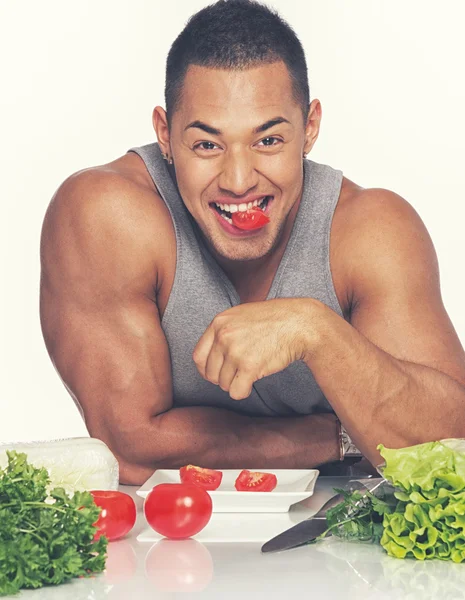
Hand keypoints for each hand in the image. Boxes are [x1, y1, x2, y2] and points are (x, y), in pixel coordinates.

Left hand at [193, 298, 313, 399]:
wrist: (299, 323)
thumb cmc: (274, 320)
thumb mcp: (241, 315)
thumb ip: (224, 331)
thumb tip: (211, 357)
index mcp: (219, 322)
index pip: (198, 356)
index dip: (206, 369)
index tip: (216, 373)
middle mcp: (223, 336)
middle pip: (210, 373)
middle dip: (222, 379)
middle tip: (237, 374)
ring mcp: (235, 351)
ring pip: (224, 384)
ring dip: (236, 383)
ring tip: (251, 371)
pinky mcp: (250, 366)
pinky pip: (236, 392)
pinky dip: (244, 391)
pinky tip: (253, 380)